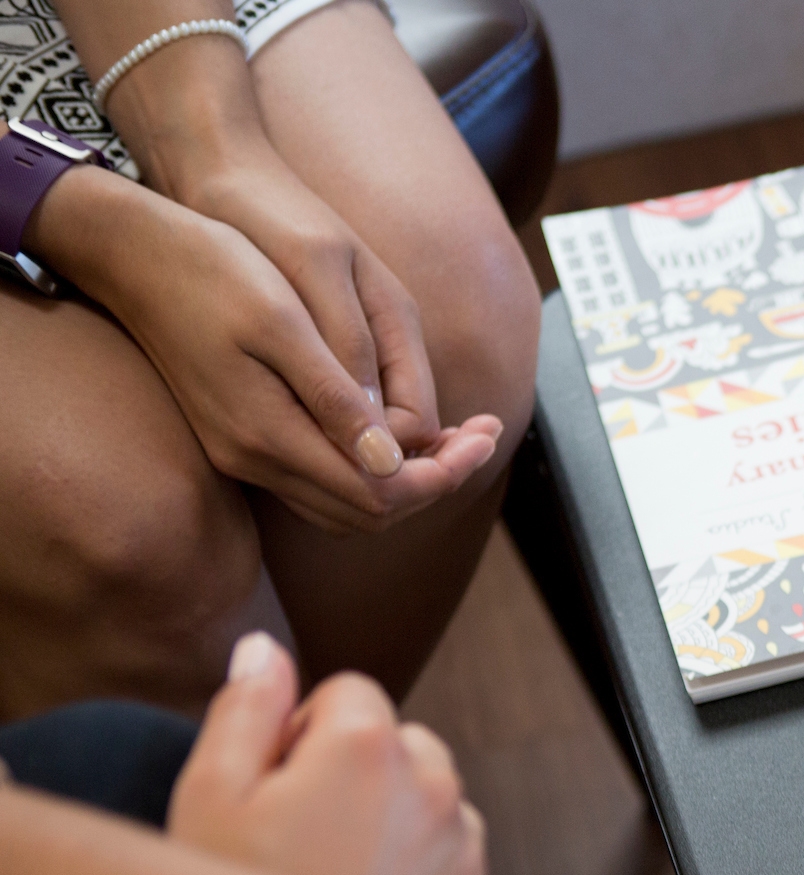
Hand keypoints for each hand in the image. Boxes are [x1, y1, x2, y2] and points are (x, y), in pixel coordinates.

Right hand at [28, 168, 499, 531]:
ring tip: (455, 434)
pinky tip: (396, 427)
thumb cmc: (213, 268)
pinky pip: (319, 479)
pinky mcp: (239, 439)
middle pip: (368, 511)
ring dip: (405, 478)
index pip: (380, 494)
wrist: (136, 252)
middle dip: (434, 480)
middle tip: (483, 434)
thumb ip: (334, 396)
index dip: (441, 474)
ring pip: (345, 503)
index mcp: (269, 433)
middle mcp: (254, 459)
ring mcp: (242, 454)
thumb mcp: (282, 322)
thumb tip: (390, 461)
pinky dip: (369, 466)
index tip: (486, 436)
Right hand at [167, 632, 502, 874]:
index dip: (300, 731)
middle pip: (401, 745)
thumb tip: (266, 649)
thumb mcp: (207, 795)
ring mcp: (468, 850)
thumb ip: (243, 707)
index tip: (273, 783)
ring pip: (433, 807)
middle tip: (298, 837)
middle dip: (356, 773)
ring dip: (394, 826)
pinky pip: (454, 869)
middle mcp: (438, 787)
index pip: (347, 691)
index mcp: (370, 745)